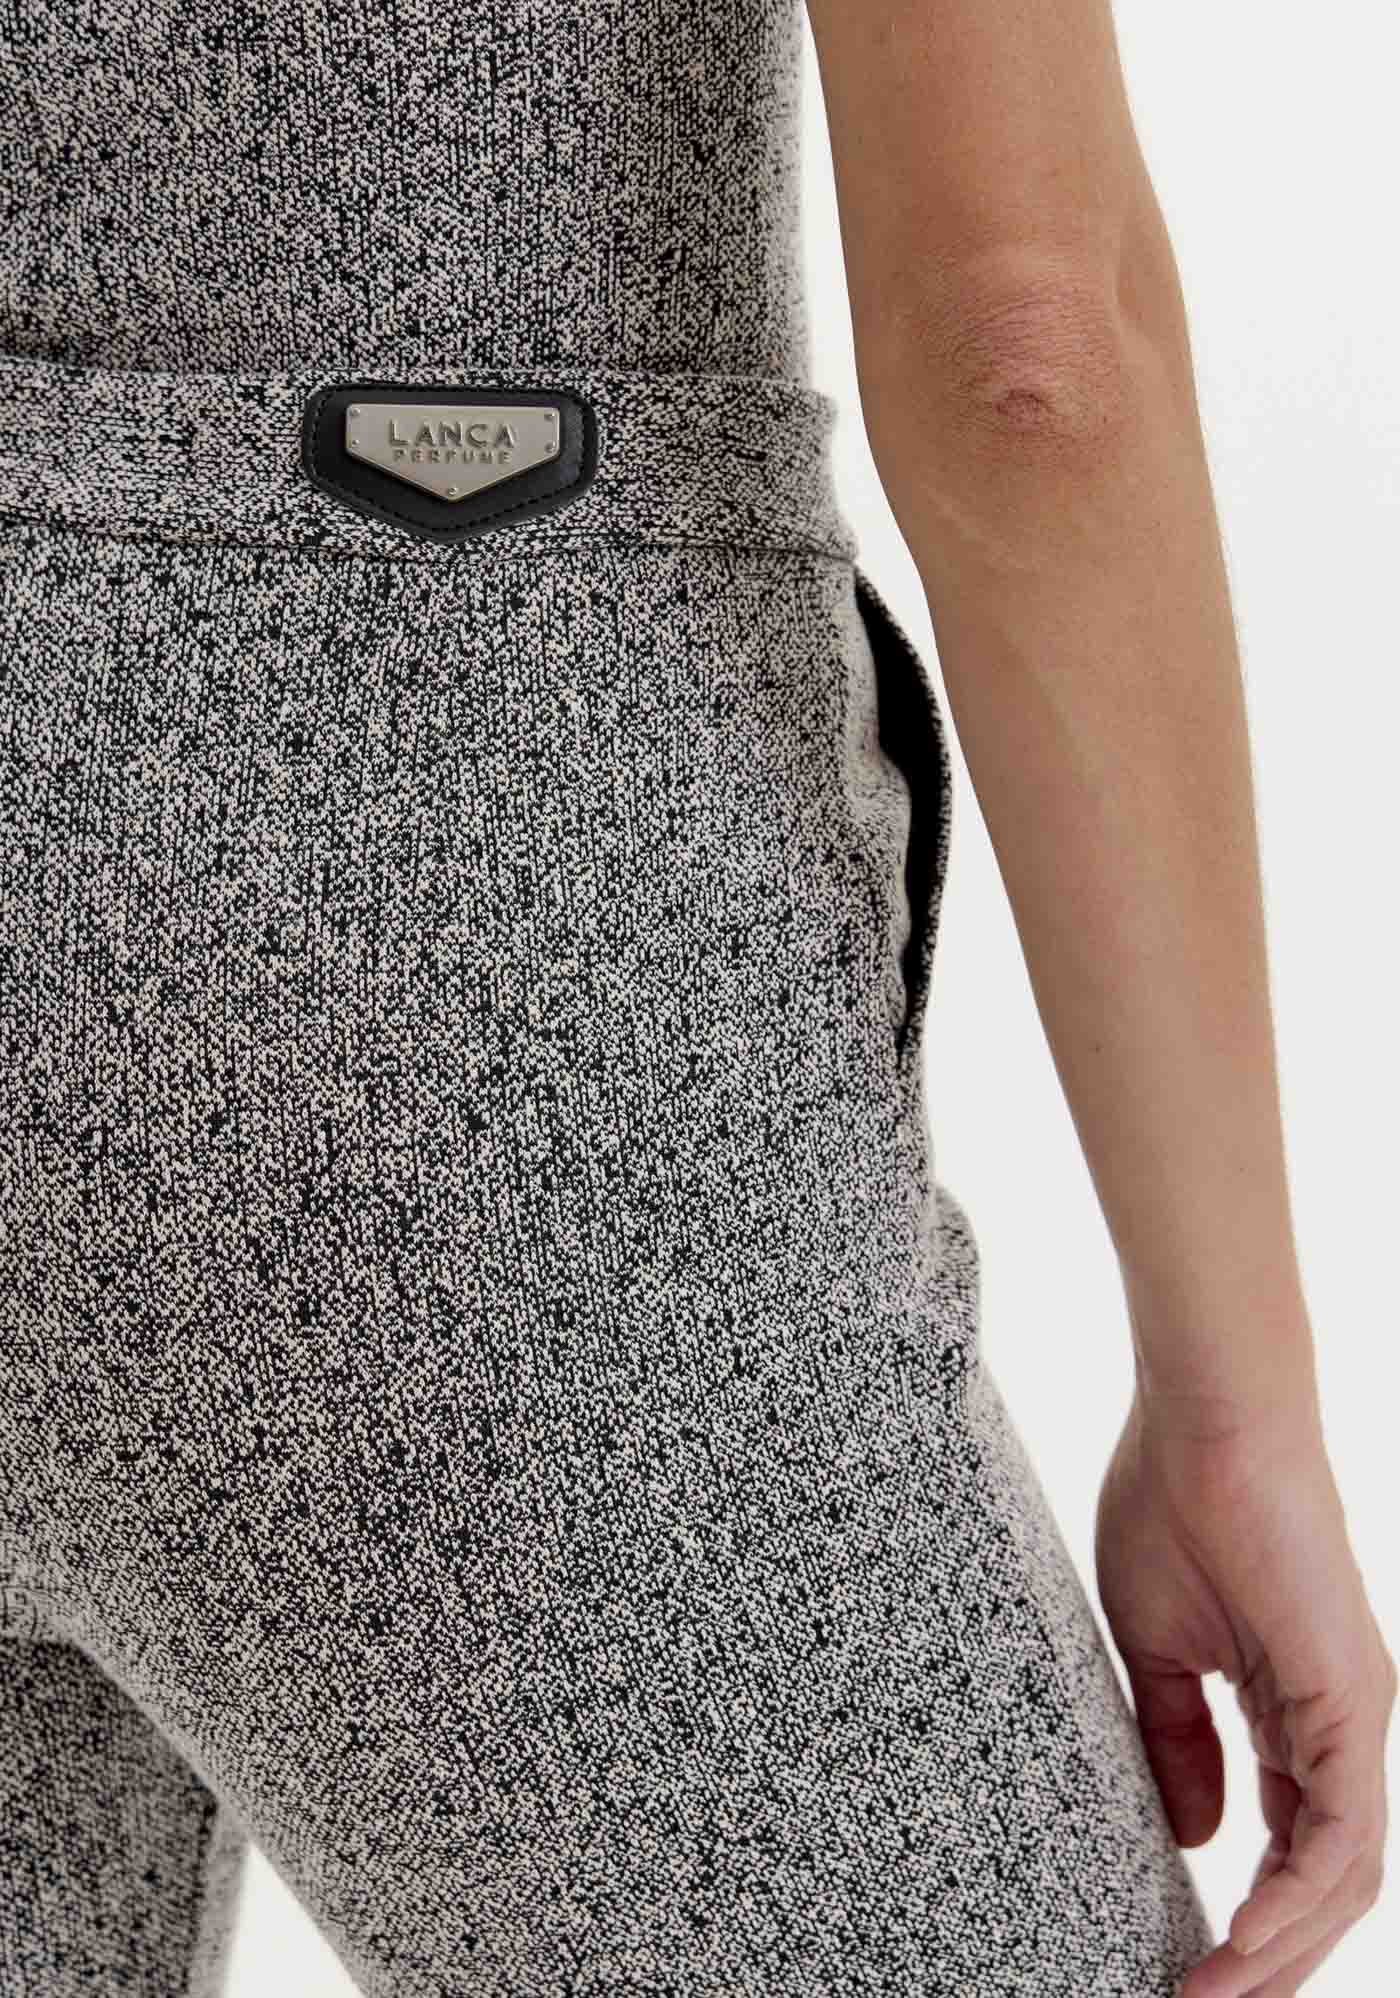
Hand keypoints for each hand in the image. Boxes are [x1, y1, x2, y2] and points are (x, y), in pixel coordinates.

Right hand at [1094, 1386, 1394, 1994]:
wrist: (1204, 1423)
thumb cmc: (1170, 1503)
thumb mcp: (1153, 1647)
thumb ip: (1174, 1741)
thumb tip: (1195, 1836)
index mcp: (1294, 1710)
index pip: (1290, 1844)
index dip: (1246, 1913)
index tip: (1180, 1959)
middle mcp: (1338, 1725)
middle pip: (1324, 1881)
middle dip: (1267, 1957)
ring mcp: (1353, 1715)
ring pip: (1343, 1876)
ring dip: (1279, 1950)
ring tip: (1212, 1994)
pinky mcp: (1353, 1702)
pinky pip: (1342, 1835)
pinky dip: (1297, 1900)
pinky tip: (1243, 1938)